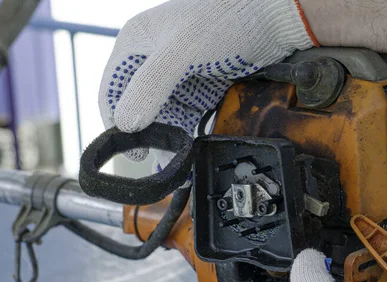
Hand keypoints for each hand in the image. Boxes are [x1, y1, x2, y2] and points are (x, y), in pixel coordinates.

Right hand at [98, 0, 316, 162]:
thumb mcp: (181, 52)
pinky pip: (188, 112)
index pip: (112, 91)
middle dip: (150, 134)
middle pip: (140, 106)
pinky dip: (189, 129)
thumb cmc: (225, 19)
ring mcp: (179, 71)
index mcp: (136, 43)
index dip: (118, 123)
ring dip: (170, 135)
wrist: (274, 17)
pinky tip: (193, 144)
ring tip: (179, 158)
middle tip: (162, 158)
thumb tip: (125, 124)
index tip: (134, 151)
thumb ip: (150, 87)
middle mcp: (153, 58)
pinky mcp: (201, 82)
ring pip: (165, 113)